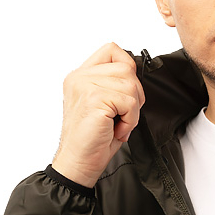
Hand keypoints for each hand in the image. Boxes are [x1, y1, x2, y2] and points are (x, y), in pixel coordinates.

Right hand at [51, 42, 144, 188]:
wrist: (79, 163)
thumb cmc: (92, 140)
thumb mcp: (104, 105)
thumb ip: (113, 84)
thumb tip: (134, 74)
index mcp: (80, 76)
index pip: (112, 50)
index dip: (127, 68)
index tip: (125, 95)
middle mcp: (79, 77)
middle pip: (126, 67)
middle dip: (134, 95)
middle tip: (122, 116)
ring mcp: (85, 85)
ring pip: (131, 85)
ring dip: (132, 111)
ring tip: (117, 124)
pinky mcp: (94, 98)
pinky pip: (130, 102)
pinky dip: (130, 120)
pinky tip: (116, 130)